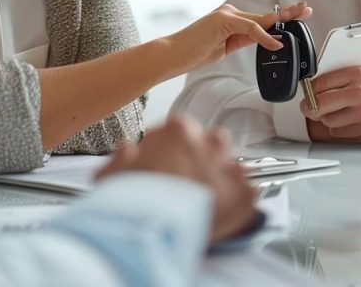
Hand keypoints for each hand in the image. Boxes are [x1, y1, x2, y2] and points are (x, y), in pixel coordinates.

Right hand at [95, 114, 255, 242]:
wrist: (155, 230)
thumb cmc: (133, 201)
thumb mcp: (115, 173)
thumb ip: (124, 158)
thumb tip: (127, 153)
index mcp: (179, 130)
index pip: (181, 130)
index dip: (172, 149)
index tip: (167, 163)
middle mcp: (208, 143)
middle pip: (212, 143)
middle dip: (202, 160)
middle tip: (187, 183)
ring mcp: (229, 167)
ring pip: (230, 167)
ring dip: (219, 180)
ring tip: (202, 203)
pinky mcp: (244, 194)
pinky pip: (244, 194)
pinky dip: (233, 205)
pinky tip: (217, 217)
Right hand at [167, 1, 312, 74]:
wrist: (173, 55)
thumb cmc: (194, 53)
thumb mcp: (225, 48)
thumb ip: (243, 41)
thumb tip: (266, 41)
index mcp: (231, 19)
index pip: (261, 19)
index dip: (281, 17)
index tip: (298, 14)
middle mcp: (230, 13)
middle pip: (265, 15)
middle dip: (288, 13)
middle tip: (307, 8)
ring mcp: (225, 15)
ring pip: (260, 20)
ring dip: (281, 21)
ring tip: (300, 18)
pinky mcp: (222, 21)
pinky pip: (250, 29)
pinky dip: (264, 36)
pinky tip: (275, 43)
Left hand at [302, 66, 360, 140]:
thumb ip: (338, 81)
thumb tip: (312, 90)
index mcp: (357, 74)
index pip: (321, 82)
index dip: (308, 90)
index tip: (306, 93)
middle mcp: (360, 92)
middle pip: (319, 103)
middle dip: (310, 107)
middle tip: (308, 108)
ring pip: (327, 120)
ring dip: (327, 118)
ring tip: (336, 112)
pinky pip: (338, 131)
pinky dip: (338, 128)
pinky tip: (346, 120)